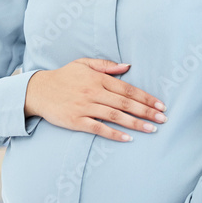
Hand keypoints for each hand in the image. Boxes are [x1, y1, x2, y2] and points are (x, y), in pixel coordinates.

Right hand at [24, 57, 166, 141]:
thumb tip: (127, 66)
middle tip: (163, 119)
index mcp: (97, 79)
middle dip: (146, 112)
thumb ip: (105, 65)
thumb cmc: (63, 77)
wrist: (38, 90)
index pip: (127, 89)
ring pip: (115, 116)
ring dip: (135, 123)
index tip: (160, 105)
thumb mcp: (83, 64)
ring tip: (152, 129)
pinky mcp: (76, 121)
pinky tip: (127, 138)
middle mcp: (93, 92)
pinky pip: (98, 128)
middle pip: (125, 104)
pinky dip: (114, 134)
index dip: (146, 98)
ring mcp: (84, 107)